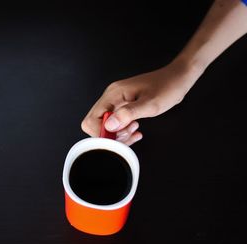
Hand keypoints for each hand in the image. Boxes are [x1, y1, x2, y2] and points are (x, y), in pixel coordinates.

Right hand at [81, 59, 203, 144]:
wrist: (178, 78)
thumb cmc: (168, 87)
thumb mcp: (150, 104)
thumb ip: (128, 114)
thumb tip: (109, 125)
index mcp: (113, 94)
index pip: (92, 119)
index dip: (102, 133)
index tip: (117, 138)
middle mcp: (111, 97)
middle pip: (95, 124)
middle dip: (110, 135)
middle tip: (128, 134)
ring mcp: (116, 101)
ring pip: (105, 125)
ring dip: (118, 134)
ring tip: (134, 131)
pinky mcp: (122, 106)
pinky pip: (115, 122)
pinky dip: (123, 131)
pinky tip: (136, 130)